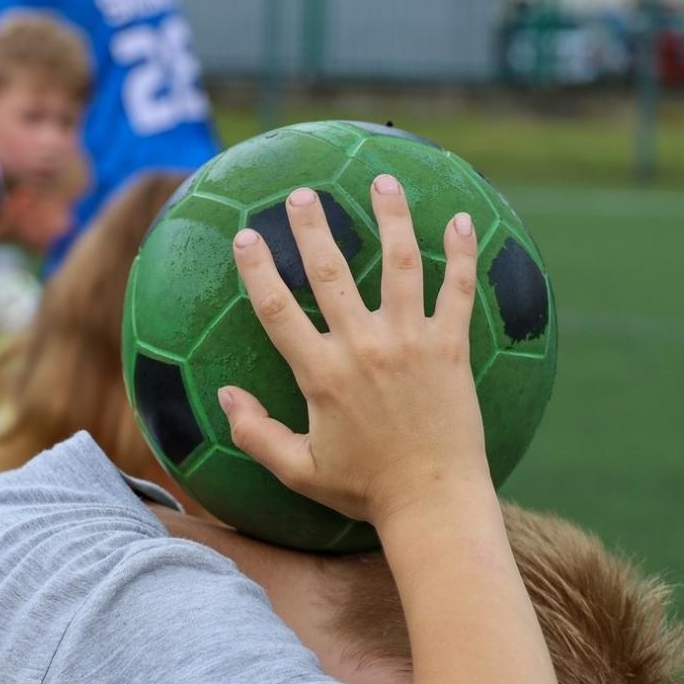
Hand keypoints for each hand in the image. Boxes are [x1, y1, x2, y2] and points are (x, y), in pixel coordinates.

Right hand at [220, 175, 488, 526]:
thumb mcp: (299, 468)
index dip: (258, 269)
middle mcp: (363, 347)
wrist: (433, 501)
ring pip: (399, 263)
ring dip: (390, 217)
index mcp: (321, 374)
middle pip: (331, 271)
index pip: (278, 309)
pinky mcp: (450, 348)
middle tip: (302, 194)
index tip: (245, 237)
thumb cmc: (364, 488)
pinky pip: (457, 290)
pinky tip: (460, 220)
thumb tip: (223, 397)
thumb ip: (255, 433)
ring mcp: (410, 342)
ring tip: (383, 181)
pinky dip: (461, 254)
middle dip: (313, 226)